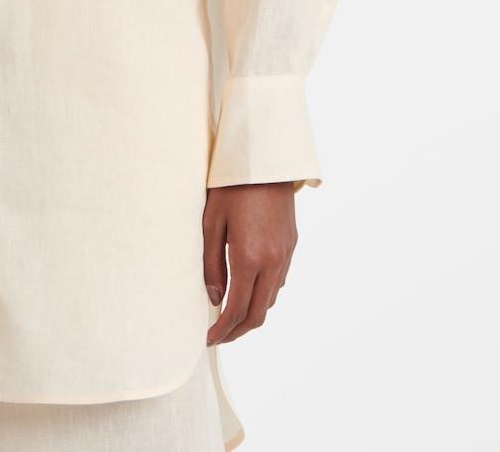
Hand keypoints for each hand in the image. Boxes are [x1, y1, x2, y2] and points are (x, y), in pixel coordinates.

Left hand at [203, 181, 297, 344]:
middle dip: (238, 331)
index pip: (237, 309)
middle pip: (258, 314)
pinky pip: (279, 281)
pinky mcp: (291, 245)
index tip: (208, 339)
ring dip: (252, 313)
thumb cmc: (230, 187)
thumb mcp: (211, 222)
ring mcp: (286, 254)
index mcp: (249, 257)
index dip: (222, 330)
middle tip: (219, 336)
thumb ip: (210, 263)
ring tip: (230, 315)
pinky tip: (248, 289)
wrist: (265, 160)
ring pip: (271, 299)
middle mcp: (272, 261)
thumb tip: (213, 297)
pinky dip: (264, 294)